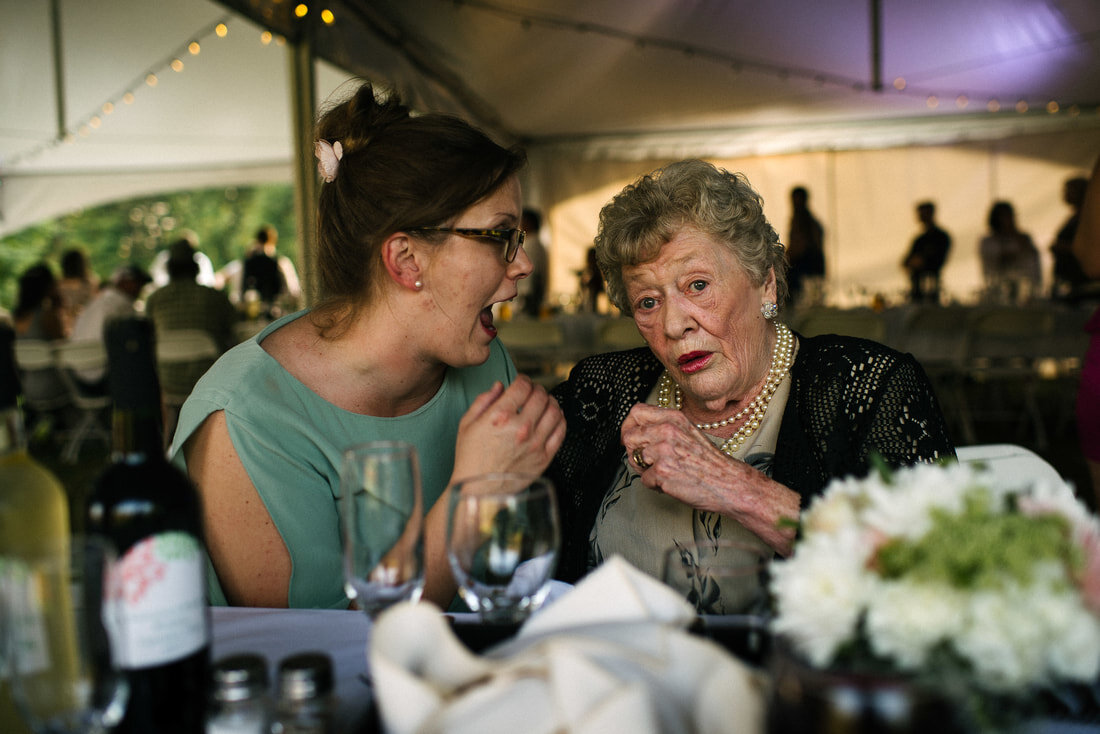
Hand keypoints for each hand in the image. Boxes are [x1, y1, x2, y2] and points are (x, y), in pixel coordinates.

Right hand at [451, 375, 565, 481]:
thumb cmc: (471, 458)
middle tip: (532, 392)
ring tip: (544, 403)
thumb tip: (499, 386)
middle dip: (537, 389)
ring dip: (550, 402)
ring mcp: (535, 443)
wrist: (479, 490)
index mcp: (501, 416)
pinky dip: (560, 420)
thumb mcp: (467, 423)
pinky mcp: (544, 457)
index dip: (523, 379)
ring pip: (554, 410)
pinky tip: (553, 419)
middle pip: (541, 395)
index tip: (521, 382)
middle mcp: (521, 428)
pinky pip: (561, 432)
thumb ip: (484, 400)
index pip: (523, 386)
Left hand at [620, 403, 734, 509]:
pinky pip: (644, 480)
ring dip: (645, 470)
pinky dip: (654, 485)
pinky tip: (670, 482)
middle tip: (647, 461)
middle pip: (628, 436)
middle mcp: (667, 430)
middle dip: (633, 452)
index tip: (632, 437)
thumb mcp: (688, 432)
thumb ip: (664, 427)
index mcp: (673, 418)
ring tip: (664, 472)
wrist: (729, 483)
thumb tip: (638, 430)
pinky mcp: (662, 472)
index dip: (629, 426)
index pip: (636, 412)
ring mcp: (663, 451)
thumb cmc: (710, 462)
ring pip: (633, 459)